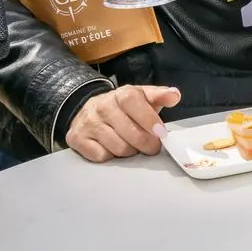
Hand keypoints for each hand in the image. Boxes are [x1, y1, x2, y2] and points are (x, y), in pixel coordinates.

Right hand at [65, 84, 181, 161]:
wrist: (91, 109)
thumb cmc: (124, 107)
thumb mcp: (143, 97)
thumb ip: (160, 96)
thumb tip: (174, 95)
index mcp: (122, 94)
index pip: (138, 107)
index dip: (150, 122)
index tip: (161, 134)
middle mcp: (102, 106)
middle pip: (131, 135)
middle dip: (146, 144)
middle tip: (151, 146)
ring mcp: (88, 122)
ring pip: (118, 148)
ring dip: (129, 151)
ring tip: (130, 144)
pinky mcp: (77, 138)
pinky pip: (101, 156)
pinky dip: (110, 156)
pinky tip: (111, 146)